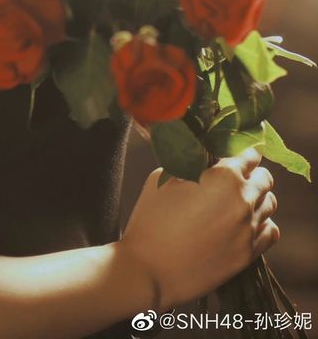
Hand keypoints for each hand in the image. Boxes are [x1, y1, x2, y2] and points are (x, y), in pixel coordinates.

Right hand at [120, 146, 278, 311]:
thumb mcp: (165, 177)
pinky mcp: (248, 254)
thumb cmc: (151, 219)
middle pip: (265, 178)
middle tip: (235, 177)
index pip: (248, 154)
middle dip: (252, 174)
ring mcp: (248, 229)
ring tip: (239, 201)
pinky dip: (262, 223)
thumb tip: (203, 162)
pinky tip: (246, 223)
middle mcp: (243, 200)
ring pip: (270, 203)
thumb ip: (191, 165)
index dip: (241, 152)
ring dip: (257, 197)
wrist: (150, 268)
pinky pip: (270, 231)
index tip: (233, 154)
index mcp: (223, 176)